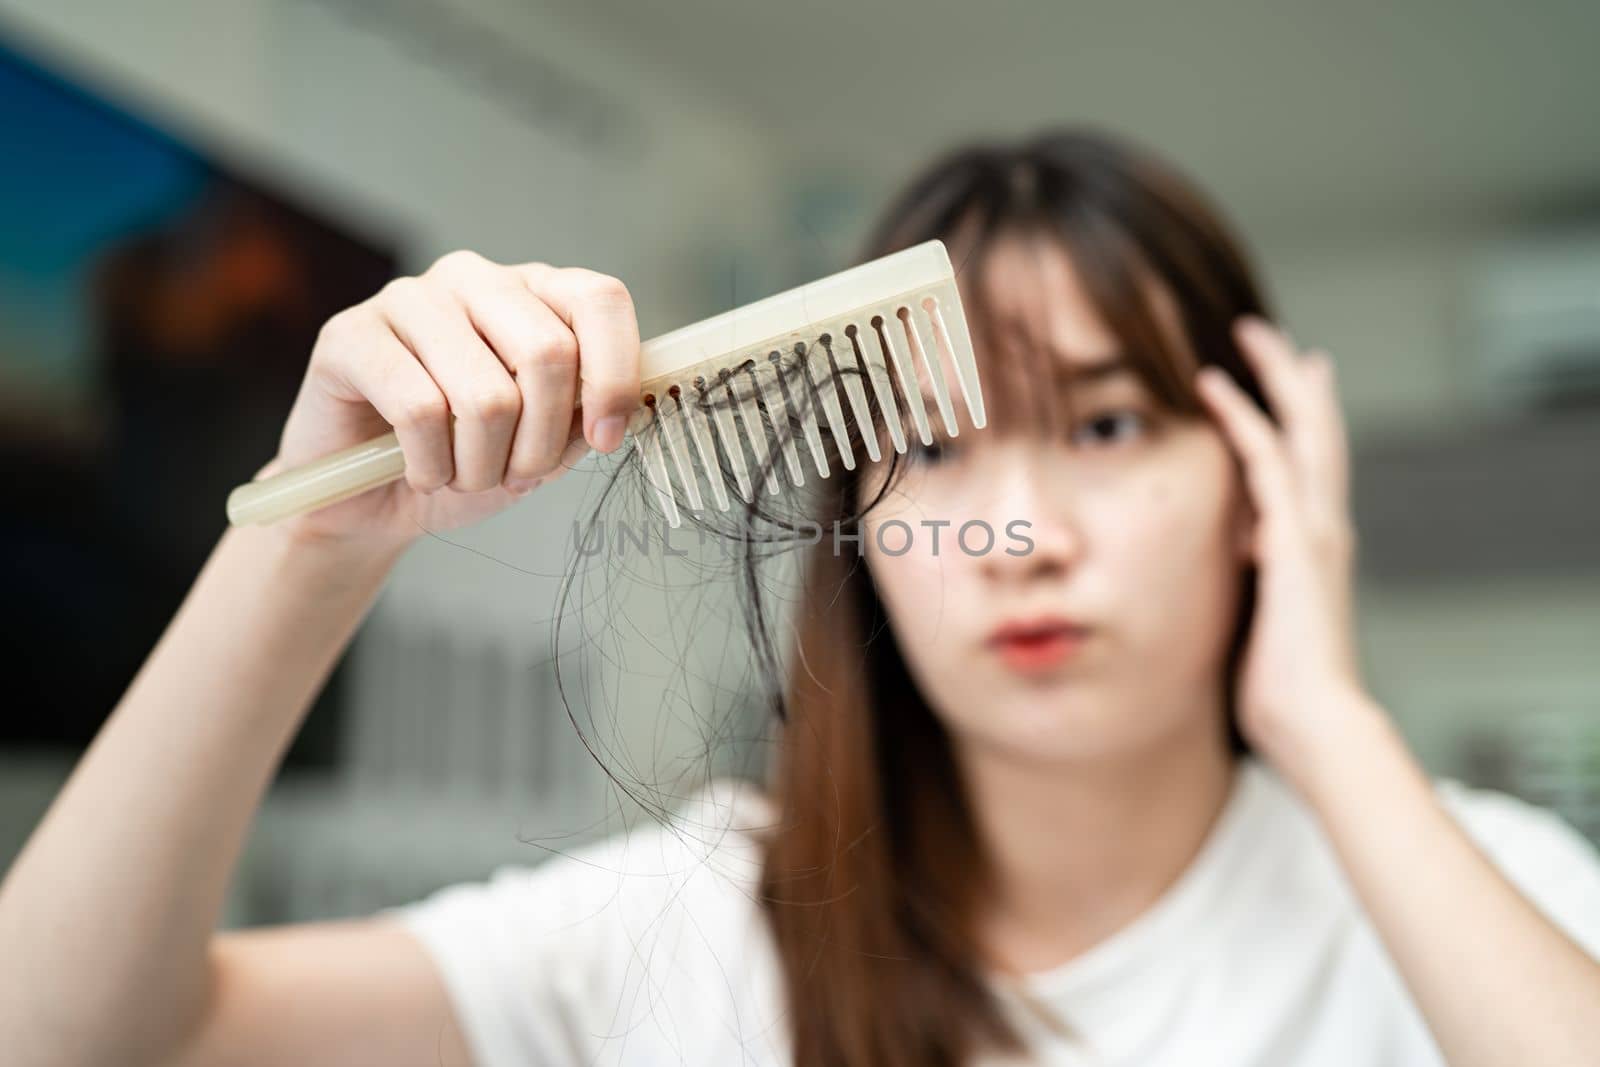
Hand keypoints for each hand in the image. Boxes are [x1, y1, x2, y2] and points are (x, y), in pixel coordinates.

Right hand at [260, 251, 641, 552]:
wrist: (374, 501)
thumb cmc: (465, 461)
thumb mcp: (544, 445)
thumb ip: (582, 416)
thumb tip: (613, 411)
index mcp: (533, 292)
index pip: (599, 299)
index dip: (614, 375)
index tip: (605, 438)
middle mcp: (475, 279)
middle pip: (547, 352)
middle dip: (540, 441)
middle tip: (516, 475)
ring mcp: (410, 298)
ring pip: (486, 395)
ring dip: (483, 466)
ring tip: (463, 477)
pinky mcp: (350, 335)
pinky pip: (419, 411)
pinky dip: (431, 466)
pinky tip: (422, 472)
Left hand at [1195, 316, 1373, 783]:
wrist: (1313, 726)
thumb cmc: (1279, 695)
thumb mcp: (1257, 628)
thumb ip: (1246, 593)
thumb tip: (1219, 584)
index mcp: (1312, 550)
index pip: (1306, 467)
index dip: (1295, 420)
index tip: (1285, 382)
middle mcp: (1321, 529)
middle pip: (1315, 432)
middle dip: (1293, 380)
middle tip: (1269, 334)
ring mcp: (1314, 530)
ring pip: (1299, 429)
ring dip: (1274, 376)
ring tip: (1250, 332)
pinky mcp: (1293, 540)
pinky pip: (1263, 459)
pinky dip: (1239, 416)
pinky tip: (1212, 384)